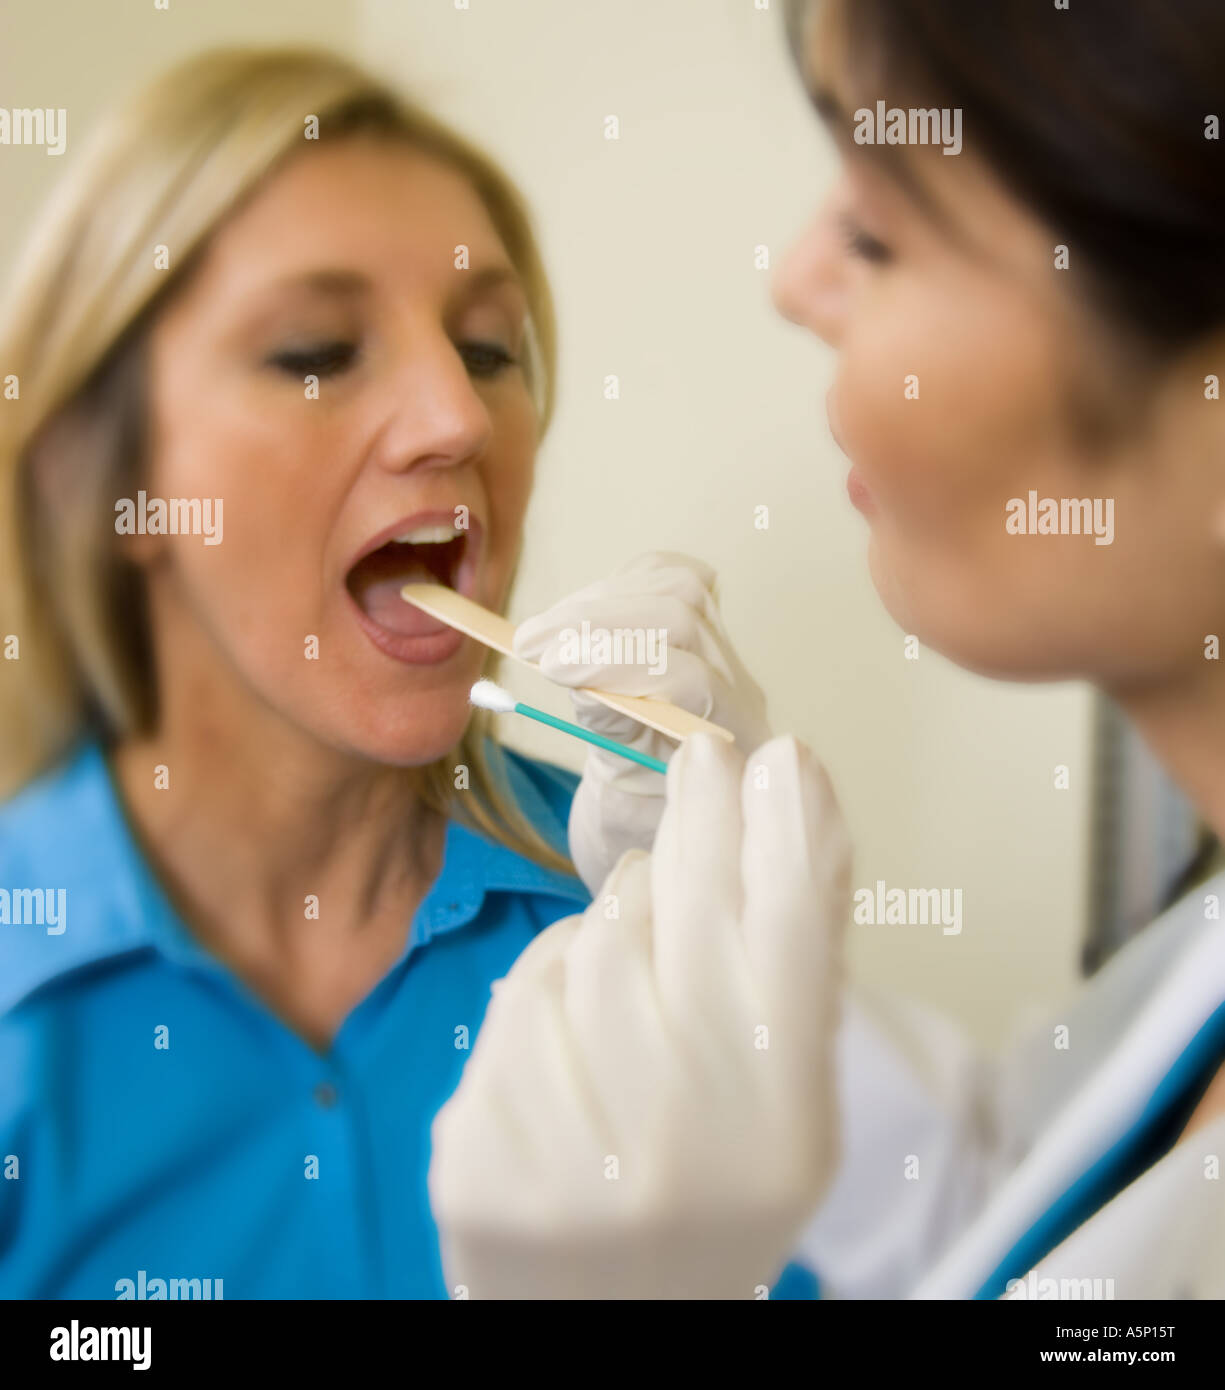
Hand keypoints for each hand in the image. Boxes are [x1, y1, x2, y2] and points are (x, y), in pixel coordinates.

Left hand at [427, 732, 850, 1298]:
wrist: (612, 1329)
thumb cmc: (713, 1193)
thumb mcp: (789, 1106)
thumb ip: (795, 980)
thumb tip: (800, 817)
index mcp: (779, 1129)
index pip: (787, 941)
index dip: (787, 833)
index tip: (780, 757)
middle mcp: (681, 1144)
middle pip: (680, 921)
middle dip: (701, 821)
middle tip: (710, 760)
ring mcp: (570, 1158)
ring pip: (587, 947)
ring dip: (615, 922)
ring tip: (640, 950)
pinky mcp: (480, 1163)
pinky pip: (516, 1005)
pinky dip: (548, 990)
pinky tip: (574, 1024)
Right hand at [512, 552, 769, 892]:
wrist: (657, 814)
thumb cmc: (639, 818)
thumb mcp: (621, 803)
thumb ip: (614, 742)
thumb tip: (584, 679)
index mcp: (730, 742)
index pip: (689, 675)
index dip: (617, 662)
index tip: (553, 669)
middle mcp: (739, 685)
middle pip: (686, 611)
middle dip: (599, 620)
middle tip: (532, 644)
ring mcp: (722, 649)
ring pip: (679, 583)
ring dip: (597, 599)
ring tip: (540, 632)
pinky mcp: (697, 622)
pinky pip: (665, 575)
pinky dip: (607, 588)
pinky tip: (568, 617)